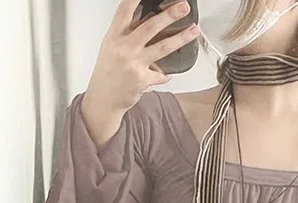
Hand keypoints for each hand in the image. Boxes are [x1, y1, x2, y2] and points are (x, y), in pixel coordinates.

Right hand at [84, 0, 199, 115]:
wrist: (103, 98)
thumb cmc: (108, 72)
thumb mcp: (112, 47)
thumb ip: (127, 33)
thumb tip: (148, 18)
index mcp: (115, 36)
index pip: (125, 10)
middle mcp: (124, 47)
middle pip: (150, 27)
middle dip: (170, 15)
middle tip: (184, 7)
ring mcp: (134, 64)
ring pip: (162, 48)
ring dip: (181, 38)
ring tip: (194, 30)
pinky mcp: (142, 80)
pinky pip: (161, 74)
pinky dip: (165, 74)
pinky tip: (168, 74)